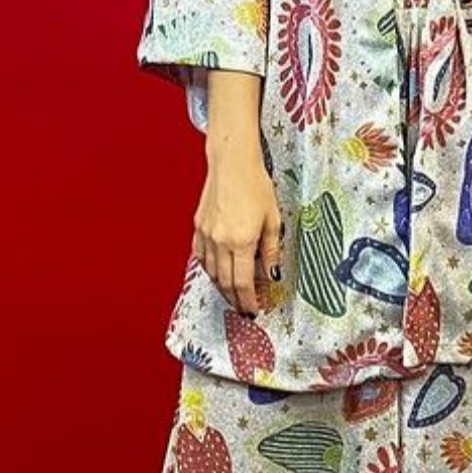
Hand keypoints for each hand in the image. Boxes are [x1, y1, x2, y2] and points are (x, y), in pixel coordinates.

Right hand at [193, 153, 282, 316]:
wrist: (232, 164)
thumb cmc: (255, 185)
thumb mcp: (273, 219)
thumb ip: (271, 250)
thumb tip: (272, 273)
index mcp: (241, 241)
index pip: (242, 283)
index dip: (248, 300)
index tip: (253, 309)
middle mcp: (220, 241)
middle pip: (225, 282)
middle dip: (235, 299)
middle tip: (243, 307)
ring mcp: (206, 235)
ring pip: (211, 272)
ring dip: (222, 287)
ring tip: (233, 294)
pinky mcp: (198, 227)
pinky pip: (201, 256)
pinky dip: (209, 269)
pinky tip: (217, 272)